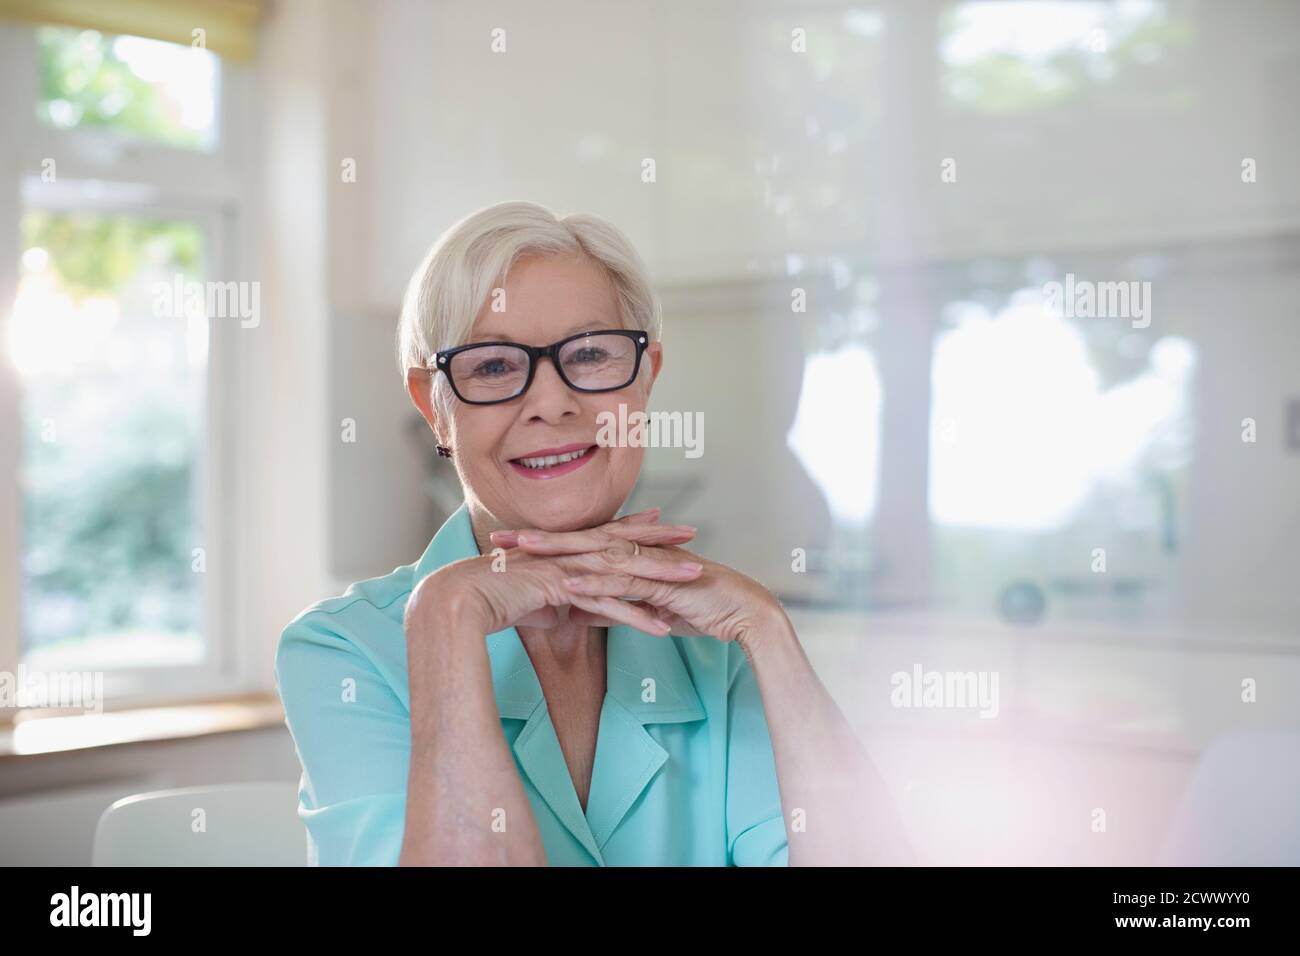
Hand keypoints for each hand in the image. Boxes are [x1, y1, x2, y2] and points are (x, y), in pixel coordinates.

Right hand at [406, 508, 705, 639]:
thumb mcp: (535, 599)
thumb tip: (569, 607)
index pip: (608, 535)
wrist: (462, 600)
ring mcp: (568, 569)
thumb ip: (557, 599)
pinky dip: (635, 616)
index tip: (664, 524)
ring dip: (662, 576)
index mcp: (564, 552)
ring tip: (694, 580)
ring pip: (624, 571)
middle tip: (694, 534)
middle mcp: (570, 554)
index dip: (637, 529)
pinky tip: (661, 627)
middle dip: (661, 541)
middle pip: (624, 545)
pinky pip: (606, 605)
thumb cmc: (494, 600)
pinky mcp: (564, 591)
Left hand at [499, 526, 782, 647]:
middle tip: (498, 539)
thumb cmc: (702, 610)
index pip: (582, 545)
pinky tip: (567, 585)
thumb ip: (612, 608)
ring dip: (558, 552)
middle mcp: (639, 553)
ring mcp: (651, 565)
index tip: (510, 546)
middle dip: (539, 539)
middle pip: (580, 541)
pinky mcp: (662, 583)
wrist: (745, 614)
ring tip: (522, 552)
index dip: (546, 544)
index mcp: (634, 556)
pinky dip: (594, 583)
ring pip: (596, 555)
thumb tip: (577, 613)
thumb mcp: (647, 611)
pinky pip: (623, 583)